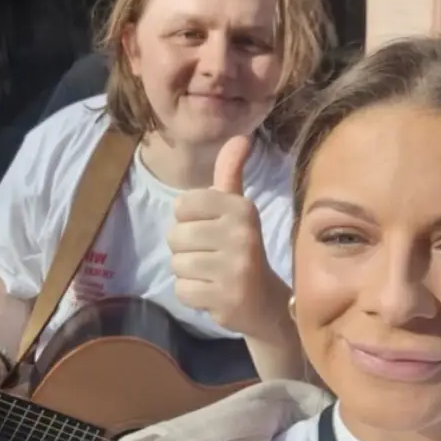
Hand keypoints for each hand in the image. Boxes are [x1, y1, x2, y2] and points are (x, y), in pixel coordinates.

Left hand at [168, 135, 279, 335]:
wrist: (265, 302)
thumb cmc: (241, 248)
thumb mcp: (237, 209)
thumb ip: (230, 173)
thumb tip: (241, 137)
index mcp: (241, 208)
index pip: (182, 205)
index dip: (188, 220)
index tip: (211, 229)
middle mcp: (241, 234)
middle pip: (175, 236)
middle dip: (186, 249)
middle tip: (212, 257)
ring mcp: (235, 267)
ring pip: (177, 264)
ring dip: (188, 272)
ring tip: (212, 274)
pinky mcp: (226, 297)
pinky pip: (182, 290)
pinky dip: (192, 294)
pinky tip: (213, 292)